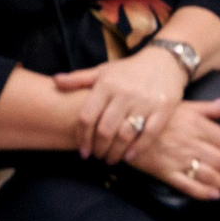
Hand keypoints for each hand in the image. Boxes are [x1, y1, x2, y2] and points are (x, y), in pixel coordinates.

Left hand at [54, 46, 188, 162]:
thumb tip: (54, 81)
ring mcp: (145, 101)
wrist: (164, 61)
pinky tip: (129, 157)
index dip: (82, 137)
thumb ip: (79, 79)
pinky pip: (148, 134)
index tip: (83, 151)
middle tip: (97, 157)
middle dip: (99, 149)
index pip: (88, 116)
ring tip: (111, 159)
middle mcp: (124, 93)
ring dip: (115, 152)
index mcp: (106, 84)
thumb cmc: (128, 70)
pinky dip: (137, 149)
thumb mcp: (103, 71)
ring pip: (125, 134)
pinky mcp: (163, 109)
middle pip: (105, 129)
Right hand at [121, 94, 219, 201]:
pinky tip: (214, 195)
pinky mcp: (165, 171)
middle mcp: (190, 141)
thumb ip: (207, 108)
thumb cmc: (154, 114)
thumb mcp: (182, 105)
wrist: (124, 124)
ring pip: (209, 175)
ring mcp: (178, 158)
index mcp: (197, 124)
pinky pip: (188, 185)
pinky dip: (203, 192)